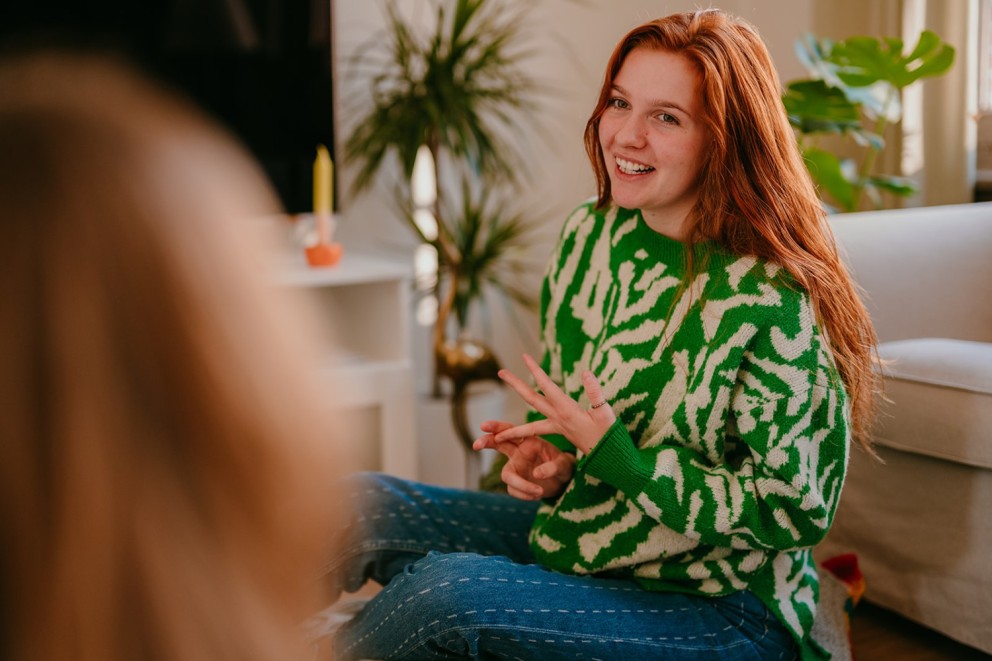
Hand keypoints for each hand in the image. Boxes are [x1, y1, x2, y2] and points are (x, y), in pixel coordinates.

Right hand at [473, 420, 575, 499]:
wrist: (564, 482)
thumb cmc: (564, 466)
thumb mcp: (564, 465)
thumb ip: (553, 467)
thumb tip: (536, 474)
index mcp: (529, 441)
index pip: (511, 431)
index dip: (497, 428)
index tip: (484, 426)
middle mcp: (519, 452)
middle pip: (497, 444)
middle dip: (486, 442)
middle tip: (476, 445)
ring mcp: (516, 468)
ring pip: (507, 475)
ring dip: (520, 485)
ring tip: (538, 491)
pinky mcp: (516, 483)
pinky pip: (514, 490)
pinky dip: (524, 494)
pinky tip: (538, 494)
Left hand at [495, 354, 615, 455]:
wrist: (608, 459)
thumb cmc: (609, 436)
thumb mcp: (606, 413)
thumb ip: (595, 393)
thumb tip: (586, 373)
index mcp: (566, 411)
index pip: (547, 386)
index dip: (536, 370)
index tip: (524, 357)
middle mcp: (557, 418)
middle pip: (531, 399)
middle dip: (516, 385)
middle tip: (500, 372)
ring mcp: (557, 426)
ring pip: (530, 419)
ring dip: (512, 416)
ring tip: (495, 416)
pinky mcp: (560, 431)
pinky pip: (536, 429)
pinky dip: (523, 430)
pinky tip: (517, 428)